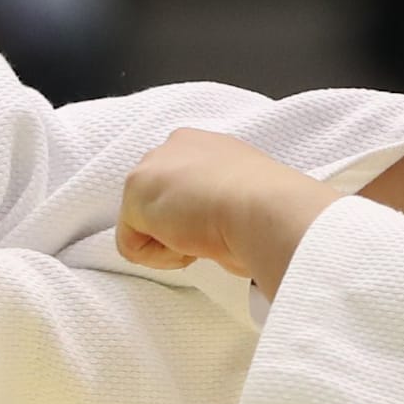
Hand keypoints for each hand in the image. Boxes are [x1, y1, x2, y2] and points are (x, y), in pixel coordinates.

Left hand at [116, 129, 340, 294]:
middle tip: (213, 232)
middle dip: (177, 225)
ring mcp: (150, 166)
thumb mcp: (244, 195)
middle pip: (156, 202)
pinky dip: (160, 257)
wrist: (267, 208)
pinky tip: (190, 244)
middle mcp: (174, 147)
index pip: (181, 185)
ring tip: (206, 235)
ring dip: (171, 242)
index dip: (196, 215)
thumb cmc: (272, 209)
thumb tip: (211, 230)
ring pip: (143, 225)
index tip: (222, 223)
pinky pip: (131, 246)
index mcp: (204, 145)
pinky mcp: (134, 195)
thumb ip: (217, 200)